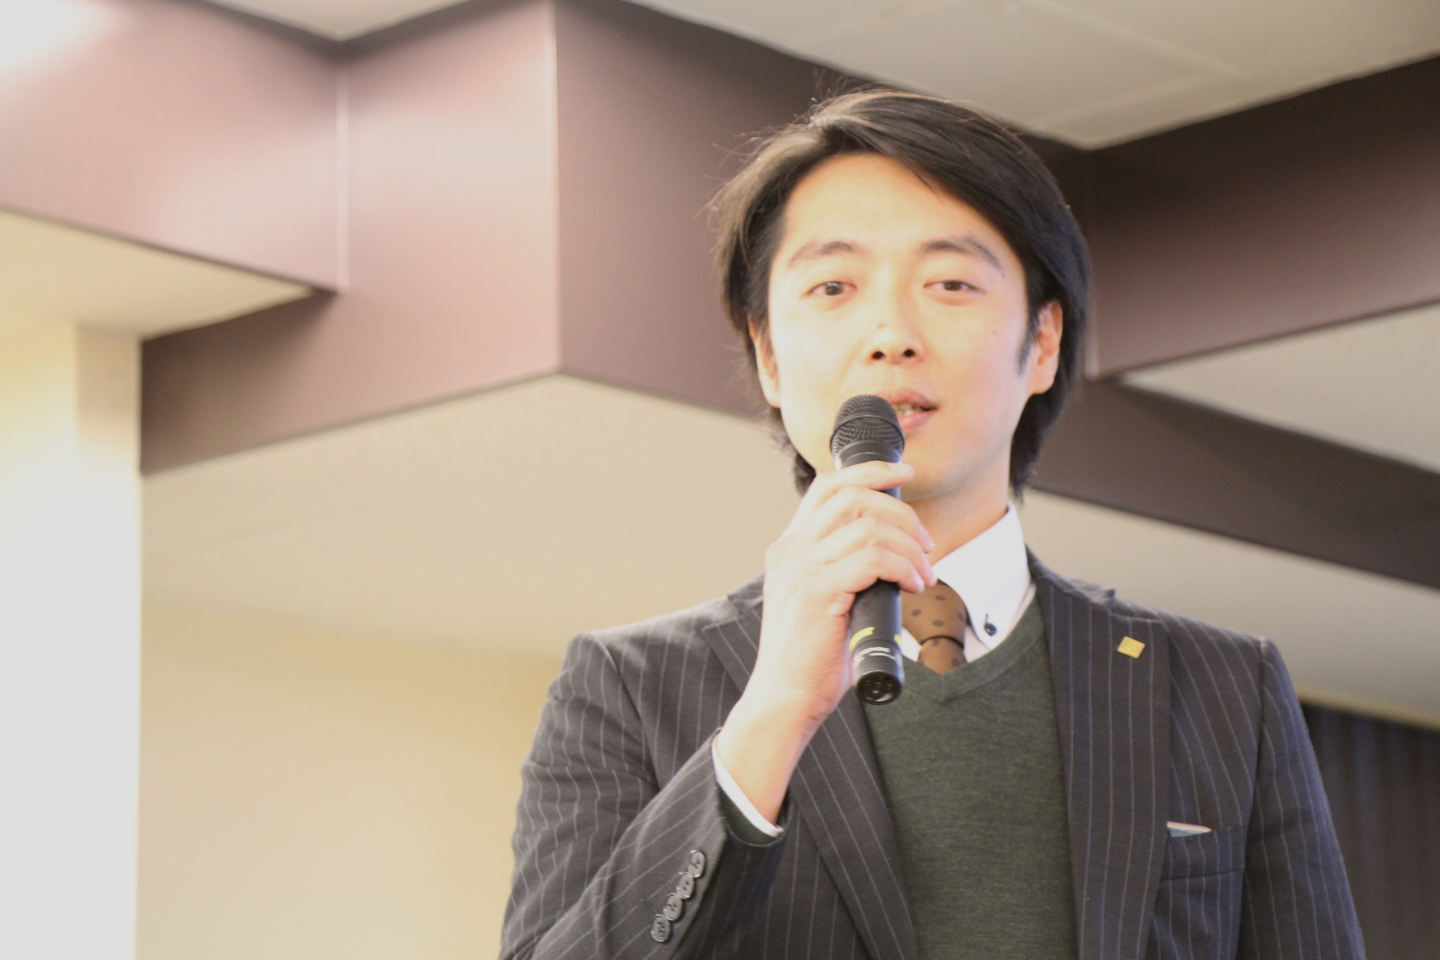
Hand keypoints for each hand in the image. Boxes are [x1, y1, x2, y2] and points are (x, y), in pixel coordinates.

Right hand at [716, 460, 934, 821]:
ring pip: (867, 526)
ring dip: (909, 545)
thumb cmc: (810, 659)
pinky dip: (902, 566)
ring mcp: (799, 570)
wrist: (784, 698)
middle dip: (901, 510)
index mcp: (789, 549)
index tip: (904, 471)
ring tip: (923, 574)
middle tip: (926, 543)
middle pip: (852, 496)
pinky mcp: (816, 592)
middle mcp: (789, 551)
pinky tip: (912, 586)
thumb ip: (844, 571)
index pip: (827, 487)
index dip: (869, 471)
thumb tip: (894, 554)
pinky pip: (871, 558)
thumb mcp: (825, 601)